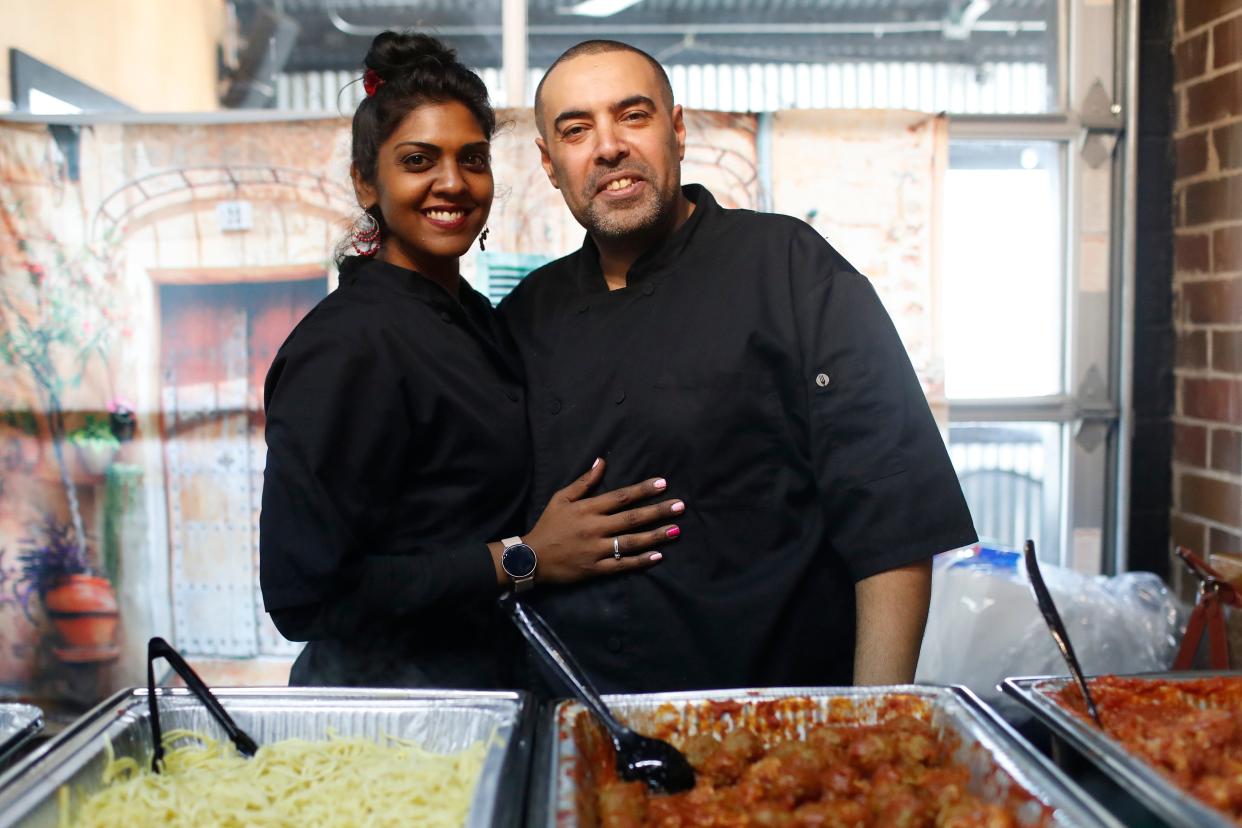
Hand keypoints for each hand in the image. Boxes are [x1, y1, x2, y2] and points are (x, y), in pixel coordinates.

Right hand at [522, 458, 683, 584]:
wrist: (531, 558)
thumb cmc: (548, 525)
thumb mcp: (561, 498)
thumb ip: (584, 482)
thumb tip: (602, 462)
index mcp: (588, 509)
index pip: (621, 496)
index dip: (643, 490)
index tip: (663, 483)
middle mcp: (595, 528)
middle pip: (632, 518)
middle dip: (658, 511)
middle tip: (680, 506)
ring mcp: (596, 550)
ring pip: (631, 542)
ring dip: (655, 536)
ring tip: (676, 530)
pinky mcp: (595, 569)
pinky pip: (621, 565)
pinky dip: (640, 561)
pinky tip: (658, 556)